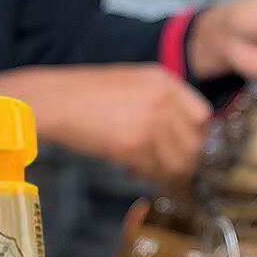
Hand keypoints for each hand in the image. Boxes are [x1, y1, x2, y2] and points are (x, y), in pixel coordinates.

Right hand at [0, 64, 212, 179]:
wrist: (54, 100)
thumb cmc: (86, 93)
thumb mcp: (132, 83)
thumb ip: (160, 101)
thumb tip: (179, 134)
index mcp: (164, 80)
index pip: (202, 116)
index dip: (195, 137)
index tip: (184, 148)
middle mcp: (164, 98)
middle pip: (195, 143)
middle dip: (183, 161)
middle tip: (167, 169)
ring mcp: (151, 121)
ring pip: (179, 162)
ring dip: (166, 173)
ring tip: (146, 170)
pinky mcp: (135, 144)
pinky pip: (155, 171)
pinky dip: (146, 176)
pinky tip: (131, 170)